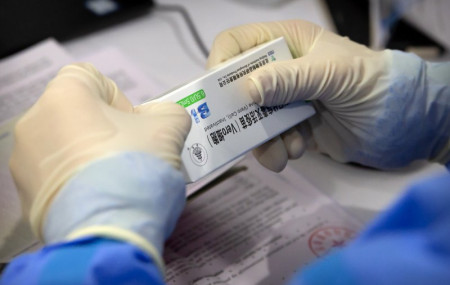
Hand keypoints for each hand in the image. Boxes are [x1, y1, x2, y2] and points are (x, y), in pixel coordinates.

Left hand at [10, 63, 190, 237]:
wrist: (113, 231)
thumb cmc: (137, 169)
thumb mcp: (168, 129)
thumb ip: (168, 112)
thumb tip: (160, 116)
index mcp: (65, 95)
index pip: (91, 78)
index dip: (118, 98)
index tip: (134, 124)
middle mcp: (34, 122)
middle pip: (76, 113)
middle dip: (104, 129)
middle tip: (129, 153)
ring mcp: (24, 161)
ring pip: (63, 145)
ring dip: (88, 154)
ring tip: (115, 180)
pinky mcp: (25, 195)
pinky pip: (54, 176)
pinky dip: (75, 181)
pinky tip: (99, 198)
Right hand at [207, 20, 448, 170]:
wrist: (399, 122)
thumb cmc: (370, 83)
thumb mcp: (331, 74)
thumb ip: (288, 79)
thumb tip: (247, 89)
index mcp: (286, 43)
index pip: (237, 45)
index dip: (221, 64)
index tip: (218, 92)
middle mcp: (279, 70)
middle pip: (238, 87)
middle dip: (240, 112)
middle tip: (240, 131)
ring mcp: (283, 101)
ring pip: (251, 119)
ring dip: (263, 138)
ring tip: (283, 151)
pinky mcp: (290, 127)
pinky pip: (269, 139)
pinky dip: (277, 149)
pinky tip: (296, 151)